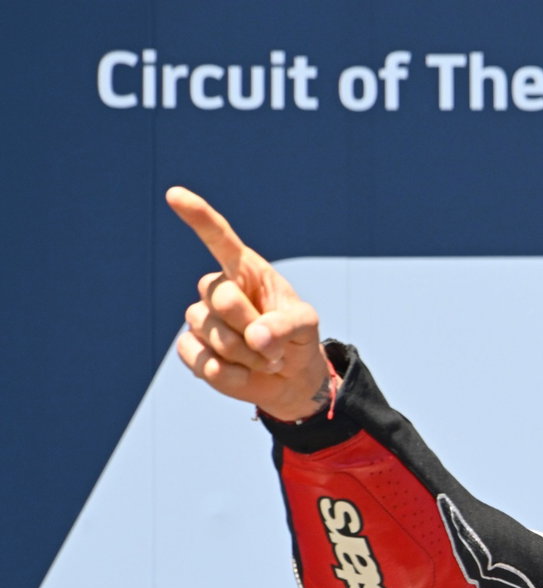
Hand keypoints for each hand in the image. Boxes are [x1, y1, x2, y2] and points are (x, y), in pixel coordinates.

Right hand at [166, 187, 329, 420]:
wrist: (289, 377)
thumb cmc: (296, 339)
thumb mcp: (305, 326)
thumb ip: (286, 326)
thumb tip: (256, 337)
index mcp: (244, 271)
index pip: (218, 238)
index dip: (197, 217)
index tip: (174, 195)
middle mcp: (216, 290)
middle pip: (221, 298)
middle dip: (252, 326)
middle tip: (274, 343)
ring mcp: (200, 320)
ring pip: (213, 335)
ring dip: (248, 356)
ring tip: (264, 357)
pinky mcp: (192, 350)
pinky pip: (203, 363)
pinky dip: (231, 376)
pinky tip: (244, 374)